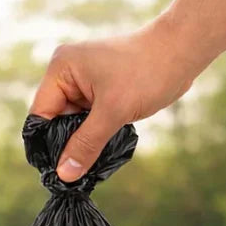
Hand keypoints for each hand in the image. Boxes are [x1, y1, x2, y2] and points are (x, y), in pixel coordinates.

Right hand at [30, 20, 194, 181]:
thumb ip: (86, 145)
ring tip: (89, 161)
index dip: (45, 144)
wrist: (185, 50)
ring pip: (70, 124)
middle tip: (74, 171)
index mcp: (61, 69)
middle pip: (53, 121)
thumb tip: (64, 176)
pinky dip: (92, 135)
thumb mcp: (113, 112)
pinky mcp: (97, 91)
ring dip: (80, 142)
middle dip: (65, 145)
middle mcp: (66, 74)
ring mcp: (82, 82)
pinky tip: (99, 149)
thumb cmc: (149, 71)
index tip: (55, 171)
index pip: (40, 115)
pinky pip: (85, 120)